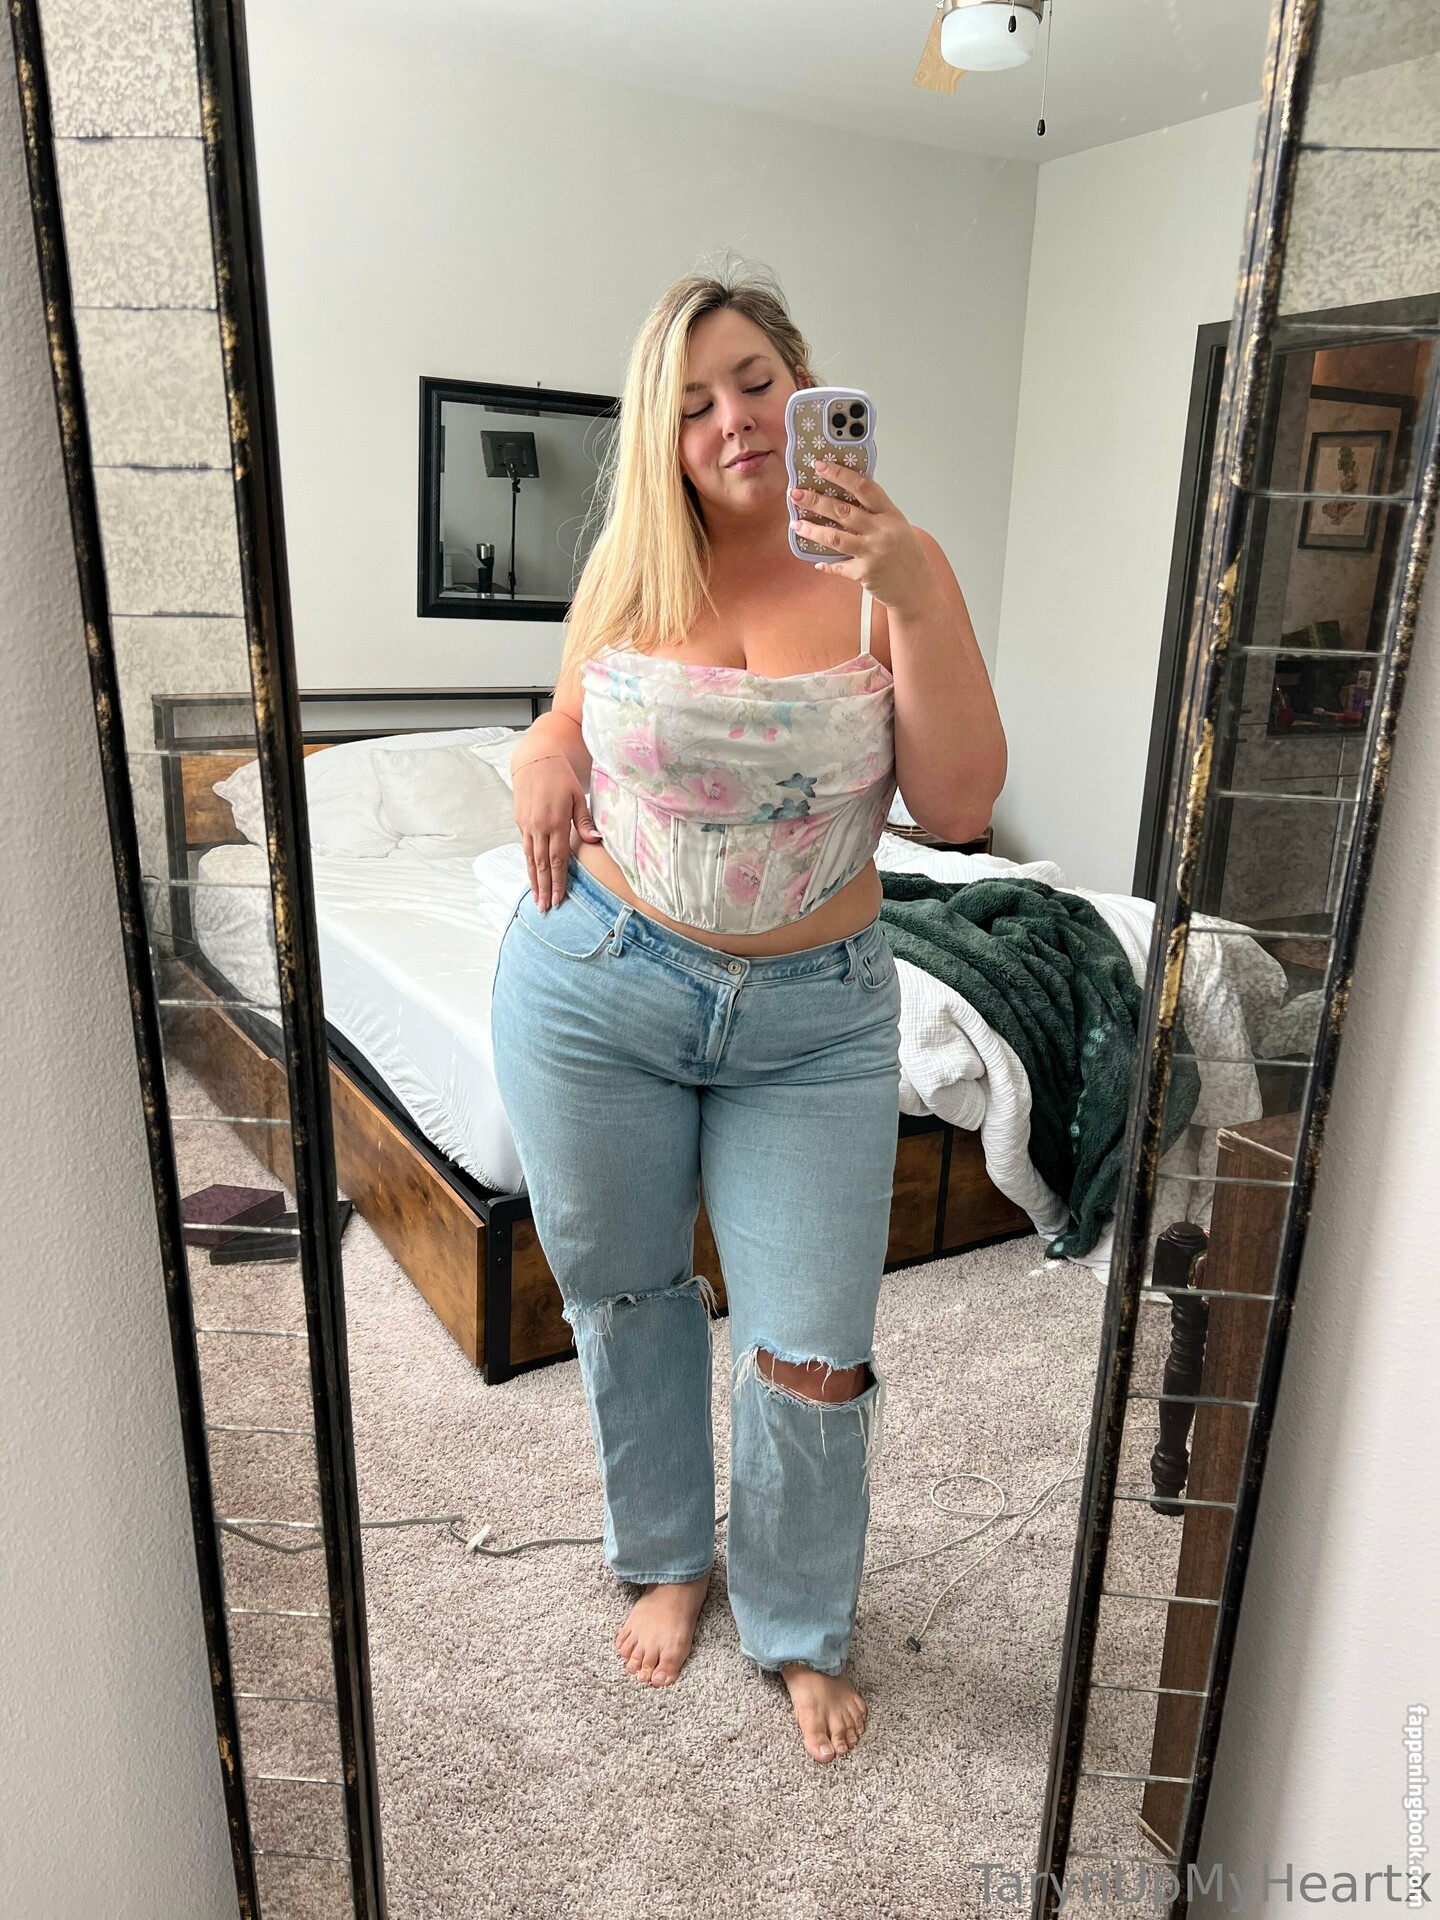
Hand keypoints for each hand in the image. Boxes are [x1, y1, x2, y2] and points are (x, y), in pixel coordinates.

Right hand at [510, 753, 601, 909]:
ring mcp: (527, 825)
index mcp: (555, 821)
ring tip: (536, 900)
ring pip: (530, 859)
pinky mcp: (520, 822)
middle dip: (544, 888)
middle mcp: (538, 826)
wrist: (535, 760)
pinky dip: (528, 865)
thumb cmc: (561, 777)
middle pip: (541, 864)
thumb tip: (595, 840)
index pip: (557, 859)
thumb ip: (583, 821)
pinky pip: (525, 848)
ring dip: (533, 882)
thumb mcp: (577, 796)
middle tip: (544, 909)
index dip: (558, 881)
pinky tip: (531, 877)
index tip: (559, 899)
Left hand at [789, 461, 939, 618]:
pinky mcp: (865, 573)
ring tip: (796, 524)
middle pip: (842, 510)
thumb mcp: (897, 527)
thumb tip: (846, 499)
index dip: (840, 474)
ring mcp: (873, 552)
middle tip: (796, 494)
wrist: (918, 589)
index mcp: (891, 514)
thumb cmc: (907, 556)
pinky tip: (817, 561)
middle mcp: (882, 531)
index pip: (863, 487)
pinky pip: (839, 566)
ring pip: (834, 537)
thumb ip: (876, 513)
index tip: (820, 466)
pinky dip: (827, 564)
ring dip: (811, 530)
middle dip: (815, 500)